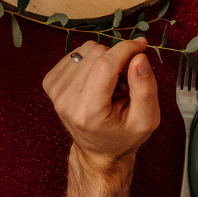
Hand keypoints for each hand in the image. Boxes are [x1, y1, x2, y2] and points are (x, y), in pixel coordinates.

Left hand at [43, 38, 159, 167]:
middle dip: (118, 58)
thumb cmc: (123, 137)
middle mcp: (66, 100)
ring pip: (86, 50)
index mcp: (88, 112)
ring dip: (105, 60)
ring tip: (112, 83)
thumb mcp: (146, 120)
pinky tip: (97, 80)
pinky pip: (76, 53)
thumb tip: (139, 57)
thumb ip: (146, 88)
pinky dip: (91, 61)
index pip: (105, 64)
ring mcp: (55, 91)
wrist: (98, 152)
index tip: (141, 45)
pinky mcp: (50, 82)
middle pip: (97, 53)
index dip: (126, 49)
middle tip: (127, 79)